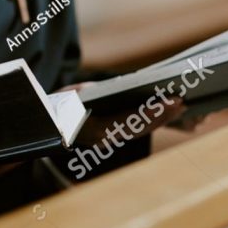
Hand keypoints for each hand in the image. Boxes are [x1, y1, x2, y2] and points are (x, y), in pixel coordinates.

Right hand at [55, 82, 185, 144]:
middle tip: (182, 102)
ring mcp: (105, 141)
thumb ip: (100, 91)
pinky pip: (132, 131)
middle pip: (139, 128)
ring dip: (160, 120)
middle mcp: (102, 139)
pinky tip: (163, 113)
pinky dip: (149, 122)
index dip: (153, 112)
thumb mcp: (75, 93)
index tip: (171, 101)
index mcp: (94, 128)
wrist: (45, 125)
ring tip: (179, 107)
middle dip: (162, 116)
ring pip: (138, 131)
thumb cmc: (58, 105)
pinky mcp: (108, 138)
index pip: (130, 120)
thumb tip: (126, 85)